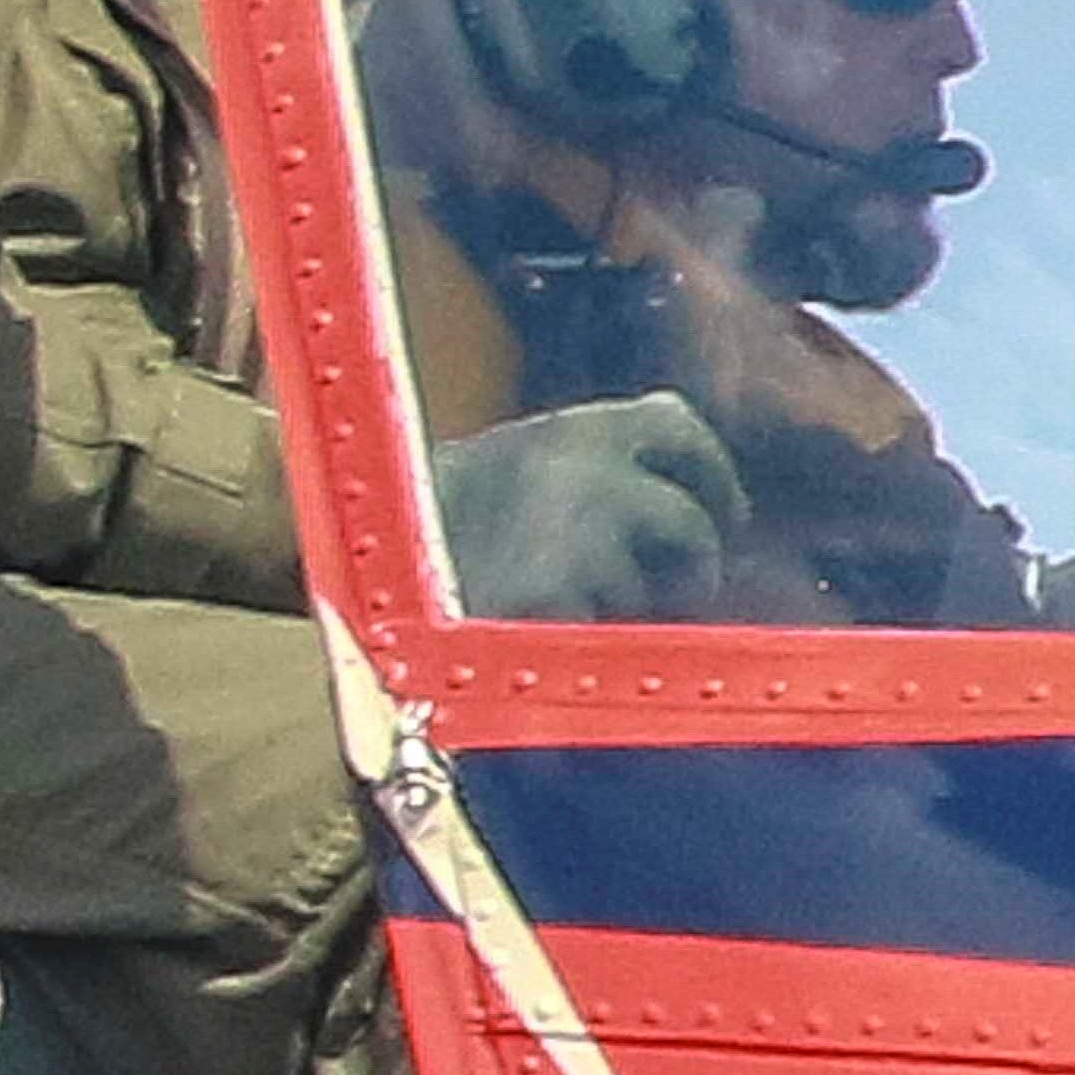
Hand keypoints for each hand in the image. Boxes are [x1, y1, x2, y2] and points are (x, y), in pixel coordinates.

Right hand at [430, 394, 748, 616]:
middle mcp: (591, 470)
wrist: (354, 557)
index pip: (678, 426)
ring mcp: (581, 537)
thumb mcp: (510, 463)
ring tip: (577, 614)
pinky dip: (595, 647)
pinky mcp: (562, 601)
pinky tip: (550, 644)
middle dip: (696, 558)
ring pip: (661, 586)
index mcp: (575, 428)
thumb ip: (583, 469)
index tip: (719, 511)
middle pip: (694, 519)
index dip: (710, 473)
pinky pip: (616, 636)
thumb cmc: (426, 521)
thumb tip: (660, 500)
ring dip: (640, 607)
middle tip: (688, 584)